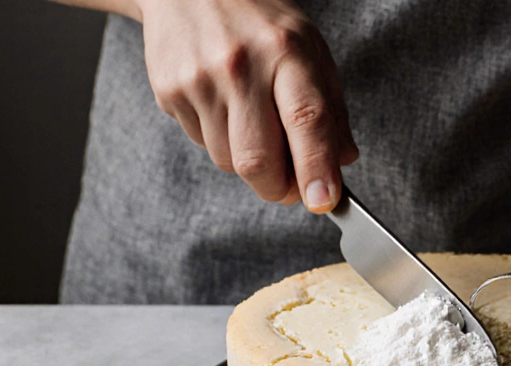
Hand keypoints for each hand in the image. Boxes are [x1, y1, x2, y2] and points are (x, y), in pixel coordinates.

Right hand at [138, 0, 357, 209]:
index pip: (306, 120)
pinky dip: (221, 141)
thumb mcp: (309, 49)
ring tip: (254, 123)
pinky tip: (224, 107)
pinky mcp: (169, 92)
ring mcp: (199, 80)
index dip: (316, 168)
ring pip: (229, 162)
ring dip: (250, 163)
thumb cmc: (258, 21)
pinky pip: (203, 145)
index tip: (323, 201)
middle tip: (293, 188)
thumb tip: (341, 161)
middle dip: (279, 188)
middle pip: (258, 159)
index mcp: (286, 51)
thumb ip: (330, 108)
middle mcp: (239, 65)